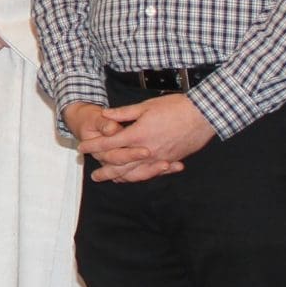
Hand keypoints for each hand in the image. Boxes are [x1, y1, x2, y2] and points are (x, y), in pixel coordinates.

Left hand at [74, 93, 213, 182]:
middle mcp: (147, 150)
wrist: (203, 114)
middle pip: (120, 164)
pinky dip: (142, 176)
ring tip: (112, 180)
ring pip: (136, 173)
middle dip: (105, 170)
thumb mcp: (146, 106)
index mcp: (137, 134)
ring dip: (122, 177)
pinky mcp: (171, 160)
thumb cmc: (175, 107)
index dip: (94, 146)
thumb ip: (124, 113)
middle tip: (94, 176)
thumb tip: (105, 114)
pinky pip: (153, 173)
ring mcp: (160, 157)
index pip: (109, 144)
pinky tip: (136, 177)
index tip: (82, 148)